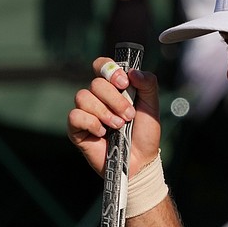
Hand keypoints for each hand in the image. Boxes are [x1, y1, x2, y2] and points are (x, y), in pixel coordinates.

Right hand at [67, 57, 160, 176]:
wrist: (140, 161)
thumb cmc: (144, 133)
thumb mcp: (152, 106)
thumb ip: (148, 84)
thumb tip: (133, 71)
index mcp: (114, 88)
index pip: (102, 66)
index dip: (110, 69)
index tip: (124, 83)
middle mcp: (97, 97)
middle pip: (95, 83)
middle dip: (115, 100)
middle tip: (129, 115)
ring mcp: (86, 112)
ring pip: (83, 97)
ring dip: (104, 112)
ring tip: (118, 126)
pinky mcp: (77, 129)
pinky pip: (75, 116)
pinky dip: (91, 123)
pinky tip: (103, 133)